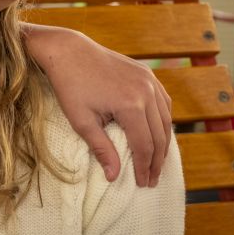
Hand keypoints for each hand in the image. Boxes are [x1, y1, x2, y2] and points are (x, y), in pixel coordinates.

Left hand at [23, 23, 172, 186]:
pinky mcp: (146, 73)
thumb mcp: (81, 121)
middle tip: (152, 179)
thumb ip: (101, 149)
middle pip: (159, 135)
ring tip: (156, 162)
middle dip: (156, 160)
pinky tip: (158, 133)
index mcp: (130, 105)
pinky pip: (162, 101)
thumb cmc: (70, 86)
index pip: (144, 145)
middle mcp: (145, 92)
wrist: (69, 51)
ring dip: (163, 142)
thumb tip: (114, 176)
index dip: (144, 167)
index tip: (143, 184)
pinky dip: (162, 120)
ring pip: (165, 119)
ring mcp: (149, 80)